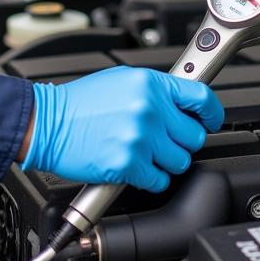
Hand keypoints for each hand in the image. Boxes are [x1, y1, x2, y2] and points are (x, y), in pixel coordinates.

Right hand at [20, 66, 223, 191]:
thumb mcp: (123, 80)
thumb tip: (182, 104)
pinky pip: (160, 180)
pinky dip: (151, 179)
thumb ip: (156, 91)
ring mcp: (140, 137)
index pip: (201, 97)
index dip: (212, 112)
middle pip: (195, 135)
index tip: (211, 120)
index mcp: (151, 84)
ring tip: (146, 153)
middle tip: (165, 141)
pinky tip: (137, 167)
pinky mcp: (128, 163)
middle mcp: (150, 108)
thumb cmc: (80, 103)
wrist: (47, 123)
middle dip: (182, 141)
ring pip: (180, 161)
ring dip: (166, 162)